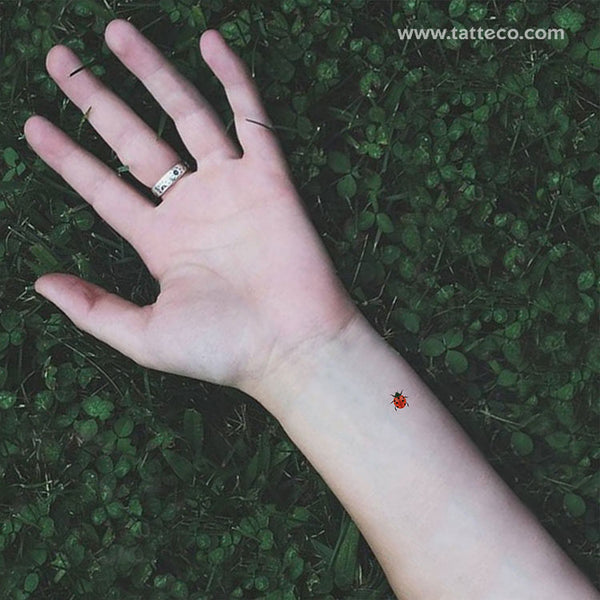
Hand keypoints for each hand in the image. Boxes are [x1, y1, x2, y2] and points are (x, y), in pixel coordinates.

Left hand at [24, 19, 357, 409]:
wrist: (293, 347)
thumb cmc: (224, 349)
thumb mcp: (145, 336)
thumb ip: (93, 309)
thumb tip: (40, 281)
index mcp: (160, 242)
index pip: (104, 187)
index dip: (68, 157)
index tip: (33, 125)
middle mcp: (192, 207)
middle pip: (135, 139)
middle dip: (97, 100)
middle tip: (60, 60)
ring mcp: (231, 187)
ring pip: (186, 116)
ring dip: (153, 73)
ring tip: (115, 33)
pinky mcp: (271, 178)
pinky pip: (250, 119)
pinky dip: (234, 80)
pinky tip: (210, 42)